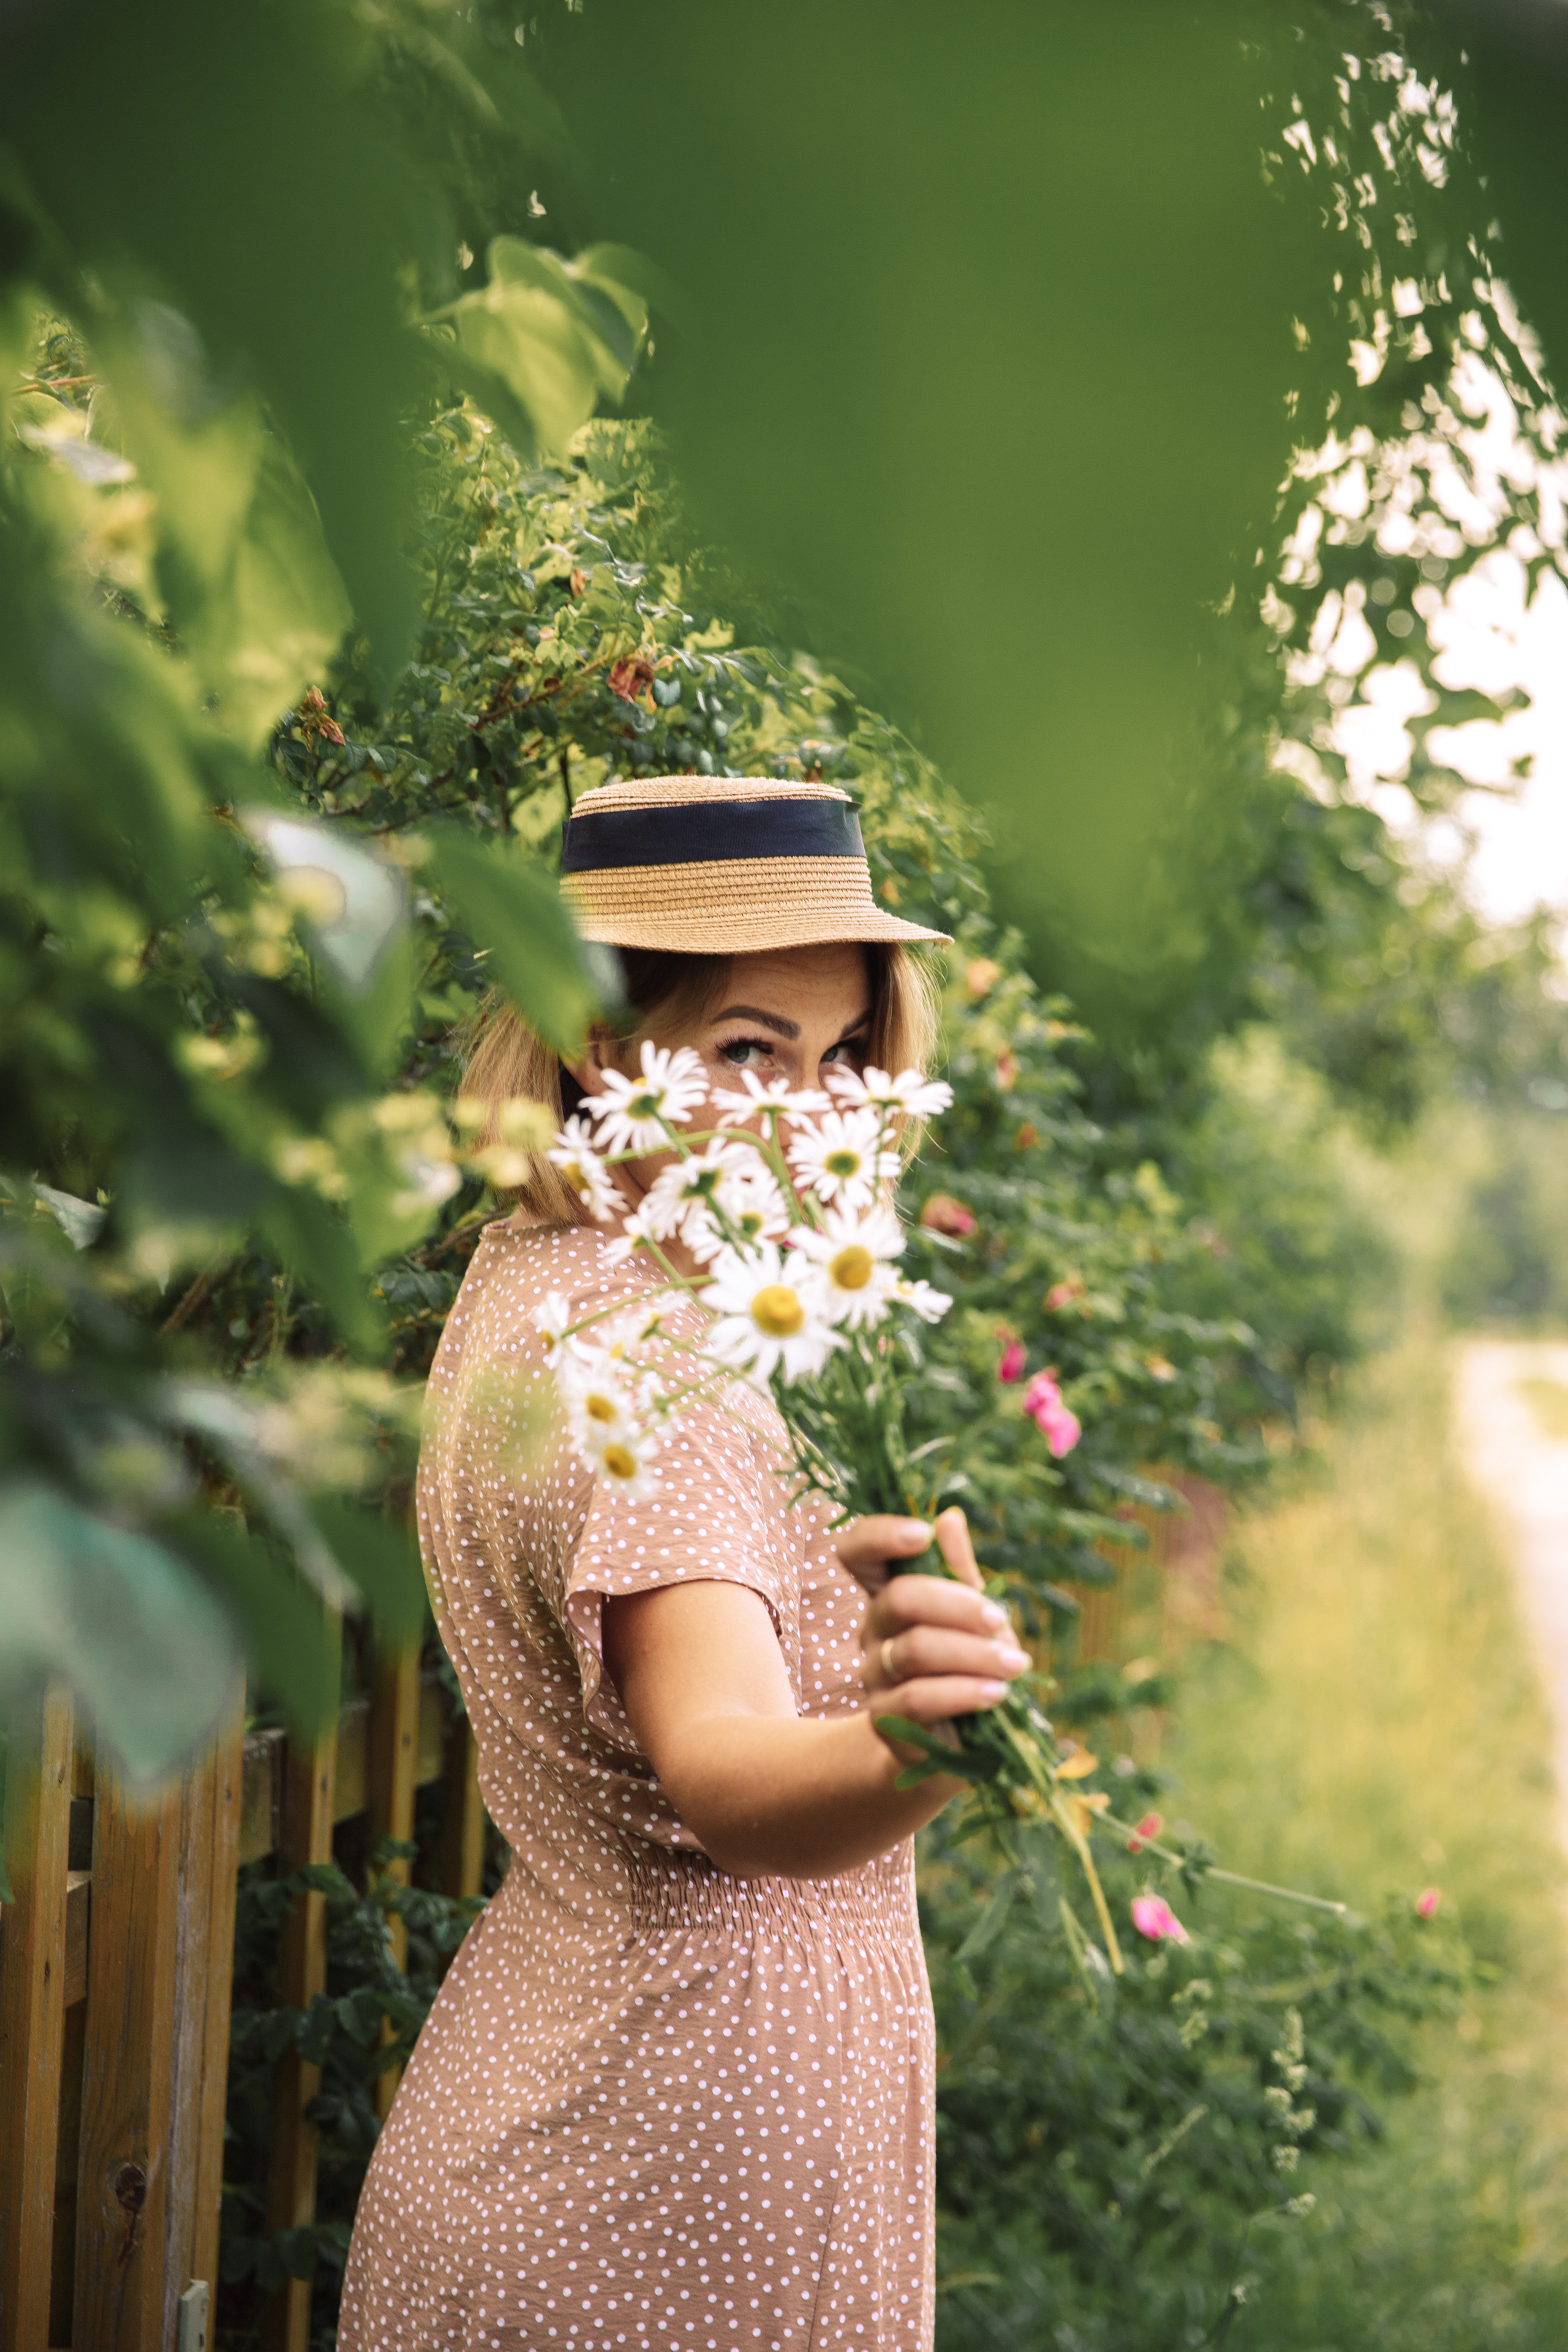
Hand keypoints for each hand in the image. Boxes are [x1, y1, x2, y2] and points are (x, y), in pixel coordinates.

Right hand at [842, 1506, 1029, 1727]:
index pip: (858, 1551)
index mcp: (889, 1593)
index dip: (881, 1535)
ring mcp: (874, 1673)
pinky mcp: (884, 1719)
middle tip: (999, 1620)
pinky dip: (964, 1691)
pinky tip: (997, 1693)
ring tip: (1014, 1664)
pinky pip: (920, 1698)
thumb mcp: (972, 1616)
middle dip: (957, 1605)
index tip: (923, 1533)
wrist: (955, 1743)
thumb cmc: (967, 1666)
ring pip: (915, 1649)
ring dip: (973, 1653)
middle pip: (899, 1598)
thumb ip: (958, 1572)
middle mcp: (872, 1628)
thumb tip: (950, 1517)